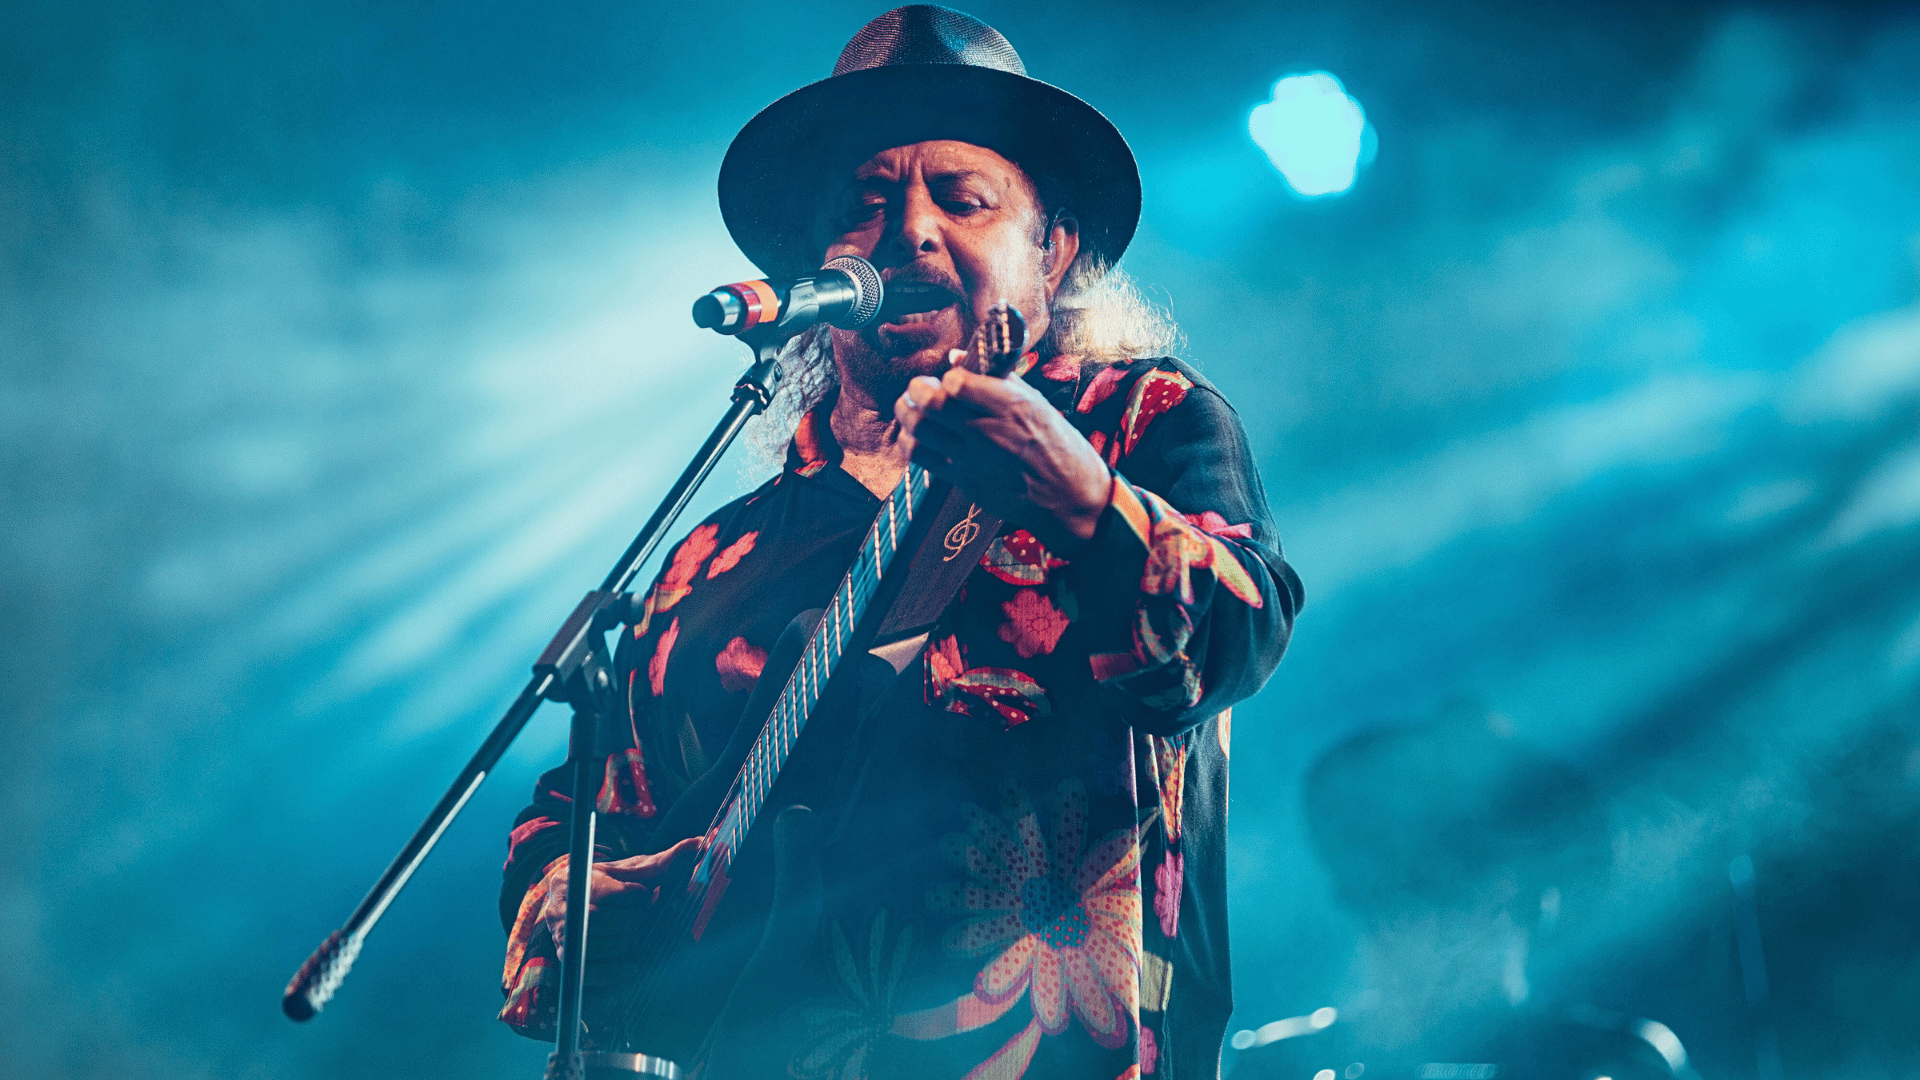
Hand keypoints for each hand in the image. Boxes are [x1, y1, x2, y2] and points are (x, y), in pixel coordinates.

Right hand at [539, 836, 701, 960]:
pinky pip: (588, 971)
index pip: (608, 890)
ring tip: (634, 936)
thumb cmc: (613, 886)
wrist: (579, 906)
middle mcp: (562, 905)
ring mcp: (561, 935)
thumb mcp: (635, 872)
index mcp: (579, 878)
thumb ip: (664, 861)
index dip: (635, 896)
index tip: (644, 895)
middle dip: (629, 921)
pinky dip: (613, 971)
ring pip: (594, 944)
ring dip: (624, 944)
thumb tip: (697, 843)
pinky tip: (632, 966)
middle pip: (599, 920)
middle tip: (641, 918)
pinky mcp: (567, 960)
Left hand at [894, 360, 1112, 551]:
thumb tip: (957, 357)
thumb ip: (997, 379)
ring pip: (919, 431)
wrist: (1068, 496)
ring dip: (906, 414)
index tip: (951, 379)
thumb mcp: (1037, 403)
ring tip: (909, 407)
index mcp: (1011, 406)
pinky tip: (917, 436)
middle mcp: (989, 432)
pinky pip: (923, 459)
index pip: (958, 383)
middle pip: (932, 404)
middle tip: (919, 388)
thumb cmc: (1058, 446)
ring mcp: (974, 459)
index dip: (948, 376)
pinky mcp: (965, 481)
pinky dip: (911, 443)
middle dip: (916, 389)